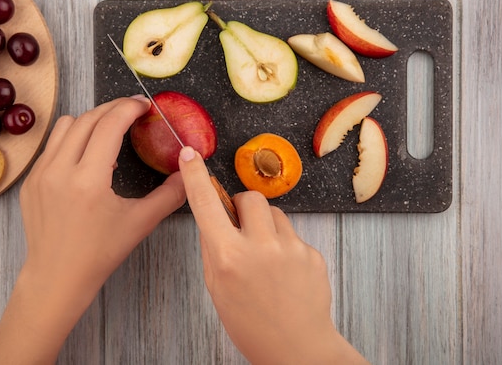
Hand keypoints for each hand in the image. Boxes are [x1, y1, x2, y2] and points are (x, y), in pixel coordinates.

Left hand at [0, 96, 184, 363]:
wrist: (57, 277)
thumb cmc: (100, 253)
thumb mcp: (140, 223)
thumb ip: (170, 196)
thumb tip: (189, 172)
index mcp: (88, 180)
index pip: (109, 125)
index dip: (129, 108)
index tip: (145, 105)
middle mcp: (59, 170)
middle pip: (88, 118)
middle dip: (113, 108)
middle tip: (133, 111)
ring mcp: (40, 174)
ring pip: (65, 126)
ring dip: (90, 120)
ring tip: (109, 129)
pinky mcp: (30, 181)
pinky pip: (51, 146)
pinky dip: (72, 140)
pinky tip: (88, 156)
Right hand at [177, 146, 368, 364]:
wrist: (297, 348)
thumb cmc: (251, 325)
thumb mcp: (217, 288)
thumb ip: (214, 249)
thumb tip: (213, 217)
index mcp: (228, 257)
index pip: (206, 205)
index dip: (195, 176)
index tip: (190, 156)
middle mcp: (260, 247)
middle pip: (249, 197)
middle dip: (242, 206)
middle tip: (241, 228)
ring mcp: (290, 248)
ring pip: (274, 213)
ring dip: (265, 225)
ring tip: (266, 257)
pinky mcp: (311, 253)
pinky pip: (293, 234)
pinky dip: (284, 245)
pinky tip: (284, 272)